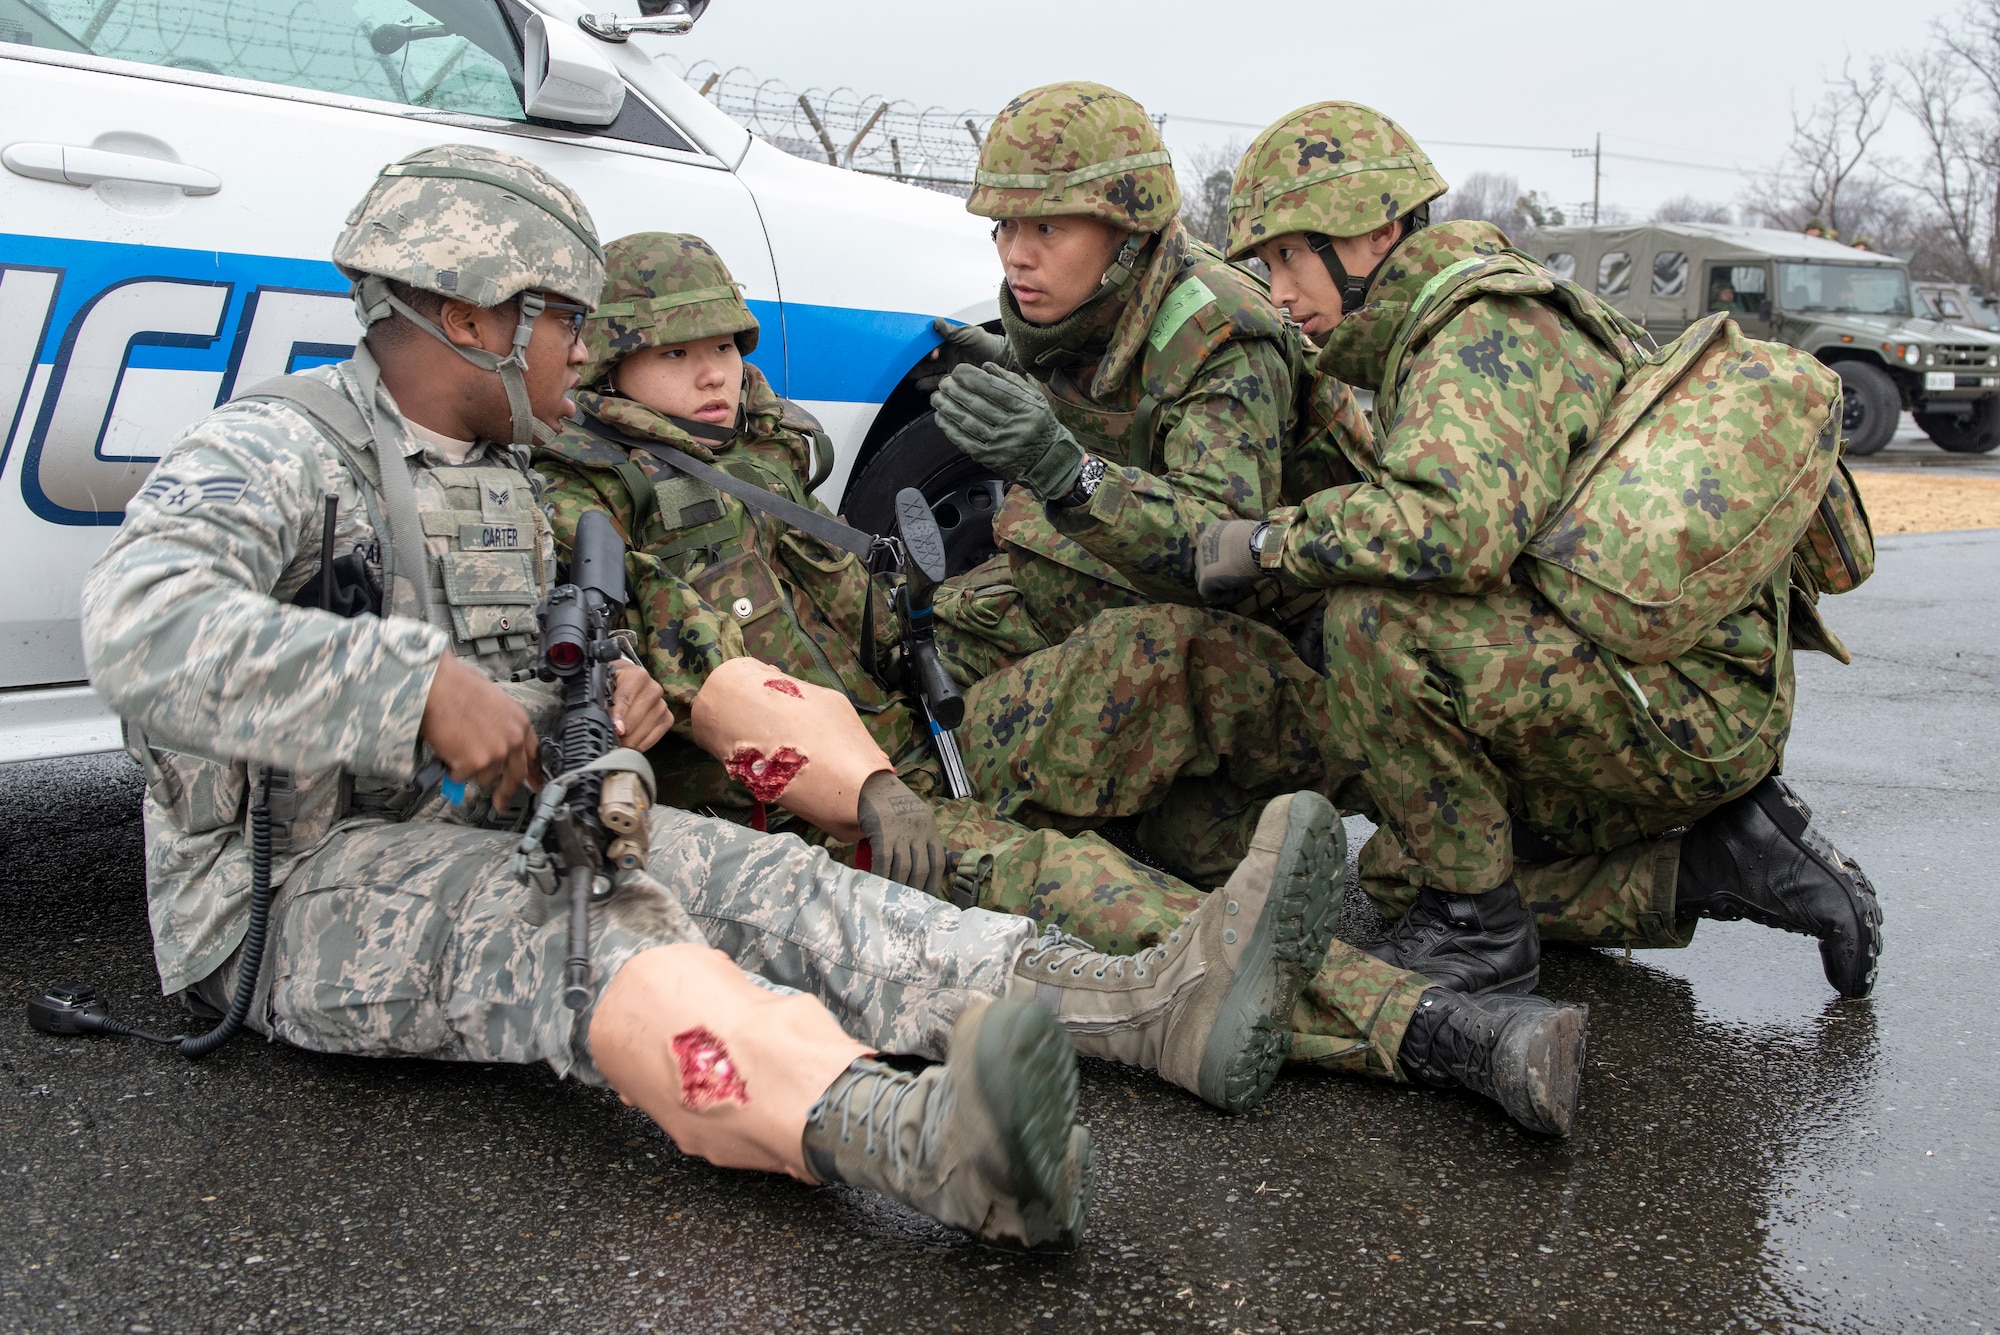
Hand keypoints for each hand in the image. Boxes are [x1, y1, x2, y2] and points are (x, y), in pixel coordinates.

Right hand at [419, 652, 539, 809]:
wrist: (437, 686)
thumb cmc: (458, 687)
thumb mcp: (495, 705)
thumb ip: (502, 729)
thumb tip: (499, 748)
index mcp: (520, 723)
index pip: (533, 755)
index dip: (535, 773)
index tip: (536, 786)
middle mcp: (513, 740)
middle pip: (515, 776)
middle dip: (507, 791)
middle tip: (501, 802)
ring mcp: (495, 753)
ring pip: (483, 776)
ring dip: (470, 768)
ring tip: (457, 744)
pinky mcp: (475, 763)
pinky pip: (461, 776)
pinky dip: (451, 767)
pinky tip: (447, 747)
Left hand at [612, 661, 673, 751]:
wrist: (632, 680)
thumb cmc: (617, 683)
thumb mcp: (607, 682)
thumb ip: (603, 696)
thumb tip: (601, 717)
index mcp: (637, 676)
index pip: (626, 698)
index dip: (619, 716)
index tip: (617, 730)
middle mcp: (653, 689)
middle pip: (635, 718)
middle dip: (621, 733)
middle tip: (609, 739)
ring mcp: (662, 704)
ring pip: (643, 731)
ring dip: (629, 741)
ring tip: (618, 742)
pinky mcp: (667, 718)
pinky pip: (653, 738)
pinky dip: (639, 745)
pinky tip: (630, 744)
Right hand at [855, 770, 943, 896]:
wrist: (873, 785)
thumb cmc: (894, 808)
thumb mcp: (917, 819)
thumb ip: (922, 839)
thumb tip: (922, 870)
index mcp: (931, 829)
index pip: (939, 862)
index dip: (935, 884)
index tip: (929, 899)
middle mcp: (919, 831)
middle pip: (921, 869)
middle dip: (916, 890)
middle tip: (909, 905)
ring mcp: (901, 831)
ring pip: (903, 868)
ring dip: (898, 886)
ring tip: (893, 899)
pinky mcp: (883, 831)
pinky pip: (883, 860)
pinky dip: (881, 875)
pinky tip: (878, 884)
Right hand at [916, 320, 1009, 391]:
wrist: (1004, 361)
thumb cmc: (989, 344)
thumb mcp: (970, 334)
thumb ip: (952, 331)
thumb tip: (936, 322)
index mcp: (948, 342)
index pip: (931, 345)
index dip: (927, 349)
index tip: (931, 354)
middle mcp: (947, 355)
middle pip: (927, 360)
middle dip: (918, 364)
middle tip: (909, 368)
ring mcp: (950, 368)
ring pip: (930, 372)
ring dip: (921, 376)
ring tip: (913, 379)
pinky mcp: (955, 380)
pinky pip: (939, 383)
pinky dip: (931, 386)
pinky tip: (923, 387)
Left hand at [929, 362, 1084, 500]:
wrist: (1048, 458)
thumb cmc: (1039, 423)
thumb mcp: (1034, 397)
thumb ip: (1010, 380)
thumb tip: (985, 366)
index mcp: (1026, 408)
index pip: (994, 389)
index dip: (972, 378)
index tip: (957, 371)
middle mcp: (1014, 426)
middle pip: (978, 405)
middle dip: (956, 391)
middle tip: (943, 382)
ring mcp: (1002, 444)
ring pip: (969, 423)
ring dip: (949, 409)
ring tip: (937, 397)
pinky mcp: (991, 458)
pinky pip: (966, 442)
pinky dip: (950, 429)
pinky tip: (941, 417)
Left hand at [1195, 520, 1268, 603]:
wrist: (1261, 546)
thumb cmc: (1261, 540)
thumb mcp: (1246, 536)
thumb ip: (1238, 543)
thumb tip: (1245, 552)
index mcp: (1212, 530)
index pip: (1210, 548)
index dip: (1220, 560)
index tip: (1234, 566)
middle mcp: (1203, 543)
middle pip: (1204, 562)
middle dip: (1217, 572)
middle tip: (1234, 578)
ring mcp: (1201, 560)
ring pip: (1204, 577)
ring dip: (1219, 584)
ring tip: (1237, 589)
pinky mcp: (1205, 578)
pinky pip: (1208, 592)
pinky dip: (1222, 596)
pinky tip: (1237, 595)